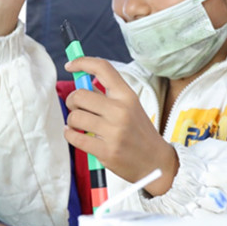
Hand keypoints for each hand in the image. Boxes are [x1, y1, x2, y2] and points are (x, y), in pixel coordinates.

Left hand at [63, 56, 178, 195]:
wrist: (156, 163)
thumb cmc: (139, 133)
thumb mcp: (131, 107)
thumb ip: (109, 95)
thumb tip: (83, 82)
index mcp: (127, 96)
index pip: (103, 68)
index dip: (82, 62)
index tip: (70, 66)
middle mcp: (121, 111)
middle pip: (80, 95)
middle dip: (72, 101)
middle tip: (76, 107)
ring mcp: (114, 131)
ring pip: (75, 117)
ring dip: (71, 120)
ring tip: (78, 124)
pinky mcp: (107, 151)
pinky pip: (75, 137)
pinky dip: (69, 134)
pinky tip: (74, 134)